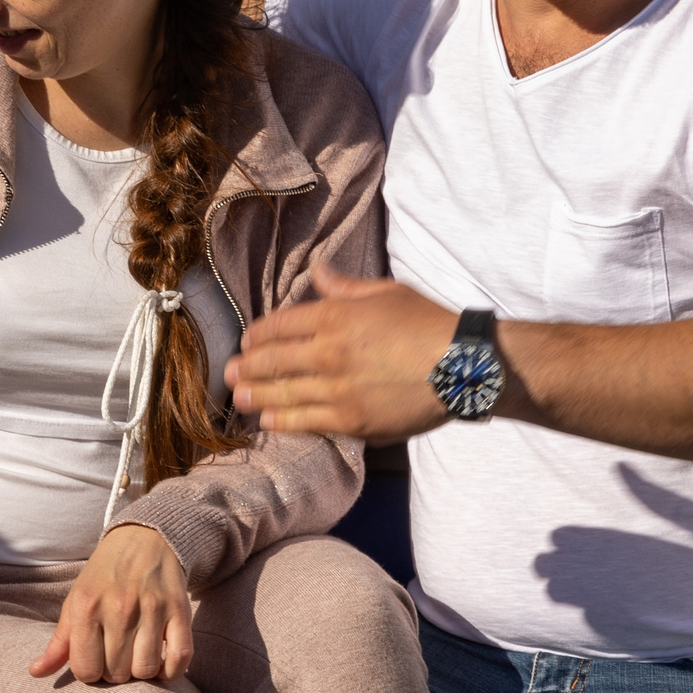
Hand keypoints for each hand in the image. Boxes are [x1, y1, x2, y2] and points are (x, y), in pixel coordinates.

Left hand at [29, 524, 193, 684]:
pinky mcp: (180, 610)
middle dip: (115, 672)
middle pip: (117, 674)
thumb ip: (60, 640)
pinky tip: (161, 660)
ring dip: (142, 671)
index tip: (96, 659)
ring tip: (137, 655)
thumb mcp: (76, 599)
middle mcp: (119, 607)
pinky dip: (171, 670)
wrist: (145, 536)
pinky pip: (179, 659)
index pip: (86, 670)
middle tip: (117, 655)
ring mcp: (152, 608)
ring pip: (146, 670)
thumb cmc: (105, 575)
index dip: (90, 672)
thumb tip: (36, 672)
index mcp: (87, 606)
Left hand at [224, 265, 457, 443]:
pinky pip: (307, 422)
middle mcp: (329, 352)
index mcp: (335, 316)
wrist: (462, 366)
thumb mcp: (385, 292)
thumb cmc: (428, 323)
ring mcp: (338, 389)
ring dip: (256, 396)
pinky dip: (283, 422)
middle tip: (229, 373)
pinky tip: (268, 422)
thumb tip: (316, 270)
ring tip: (239, 398)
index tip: (246, 341)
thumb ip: (344, 286)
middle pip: (273, 361)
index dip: (258, 334)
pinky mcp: (352, 420)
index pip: (280, 325)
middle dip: (247, 367)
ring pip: (283, 394)